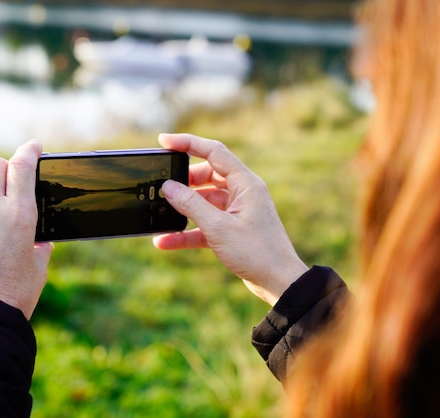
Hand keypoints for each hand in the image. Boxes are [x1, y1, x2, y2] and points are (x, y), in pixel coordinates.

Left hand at [0, 140, 53, 318]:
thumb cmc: (18, 293)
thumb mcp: (39, 265)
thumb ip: (41, 244)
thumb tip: (40, 239)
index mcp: (21, 215)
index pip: (22, 166)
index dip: (30, 151)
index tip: (35, 146)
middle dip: (8, 166)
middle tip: (18, 178)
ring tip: (4, 218)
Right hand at [153, 133, 308, 305]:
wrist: (279, 283)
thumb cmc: (256, 253)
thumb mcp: (218, 228)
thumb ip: (191, 205)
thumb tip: (168, 187)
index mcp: (246, 184)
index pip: (214, 152)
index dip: (188, 143)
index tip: (164, 141)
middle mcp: (243, 193)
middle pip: (207, 175)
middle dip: (184, 181)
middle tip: (164, 187)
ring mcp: (237, 212)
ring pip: (204, 201)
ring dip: (183, 209)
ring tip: (160, 213)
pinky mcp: (232, 230)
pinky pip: (205, 224)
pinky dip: (187, 231)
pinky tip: (165, 241)